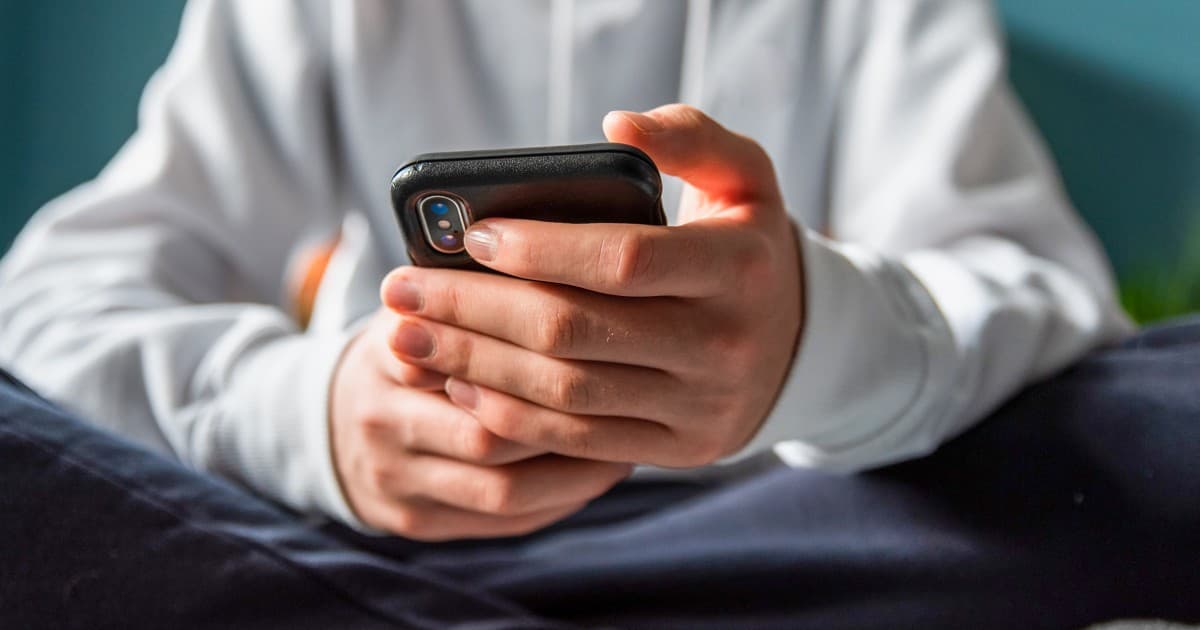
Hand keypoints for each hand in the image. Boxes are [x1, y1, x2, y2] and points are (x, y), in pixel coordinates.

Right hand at [329, 307, 631, 539]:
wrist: (335, 425)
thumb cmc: (408, 351)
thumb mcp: (419, 308)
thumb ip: (467, 294)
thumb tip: (554, 260)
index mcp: (384, 354)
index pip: (462, 359)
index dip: (534, 358)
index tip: (599, 345)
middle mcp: (381, 422)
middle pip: (487, 433)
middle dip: (565, 421)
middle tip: (632, 400)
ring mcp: (397, 480)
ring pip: (502, 488)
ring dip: (574, 468)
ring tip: (630, 440)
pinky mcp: (418, 522)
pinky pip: (504, 520)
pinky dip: (560, 498)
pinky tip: (601, 470)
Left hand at [381, 104, 802, 467]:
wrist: (795, 345)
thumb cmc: (744, 248)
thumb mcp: (744, 178)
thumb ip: (690, 137)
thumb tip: (615, 126)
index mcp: (739, 268)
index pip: (624, 260)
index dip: (541, 250)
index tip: (473, 235)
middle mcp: (723, 344)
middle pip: (575, 331)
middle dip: (475, 309)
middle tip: (402, 288)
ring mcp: (700, 406)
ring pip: (566, 392)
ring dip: (475, 364)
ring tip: (410, 335)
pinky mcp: (678, 448)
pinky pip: (578, 442)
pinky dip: (510, 415)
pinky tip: (460, 383)